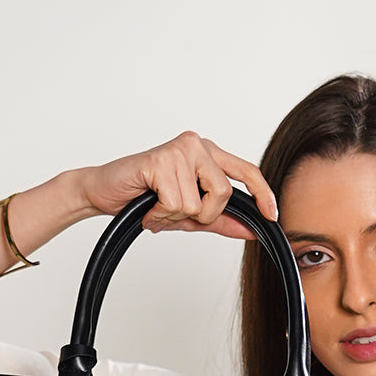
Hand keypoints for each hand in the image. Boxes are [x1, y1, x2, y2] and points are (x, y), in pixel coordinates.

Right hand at [75, 131, 278, 238]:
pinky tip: (147, 205)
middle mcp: (196, 145)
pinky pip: (176, 202)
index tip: (272, 216)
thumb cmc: (145, 199)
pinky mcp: (161, 160)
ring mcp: (179, 149)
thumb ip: (221, 219)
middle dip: (201, 216)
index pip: (246, 171)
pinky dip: (160, 214)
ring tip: (157, 207)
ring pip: (198, 203)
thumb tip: (252, 230)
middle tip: (176, 214)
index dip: (262, 194)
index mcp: (208, 154)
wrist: (103, 192)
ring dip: (174, 216)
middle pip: (223, 193)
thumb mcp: (189, 214)